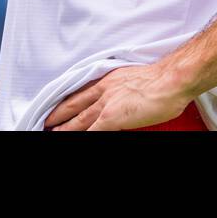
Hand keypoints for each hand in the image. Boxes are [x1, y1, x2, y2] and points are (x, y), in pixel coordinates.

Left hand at [43, 63, 191, 130]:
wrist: (170, 80)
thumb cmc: (161, 80)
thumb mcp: (134, 79)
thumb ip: (122, 88)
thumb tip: (121, 99)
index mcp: (108, 79)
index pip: (81, 92)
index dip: (68, 101)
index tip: (58, 107)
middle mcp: (103, 90)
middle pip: (74, 105)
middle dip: (59, 115)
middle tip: (46, 122)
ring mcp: (105, 104)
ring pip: (78, 119)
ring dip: (64, 127)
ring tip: (53, 132)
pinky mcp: (111, 117)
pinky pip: (92, 130)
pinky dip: (84, 134)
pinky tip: (76, 138)